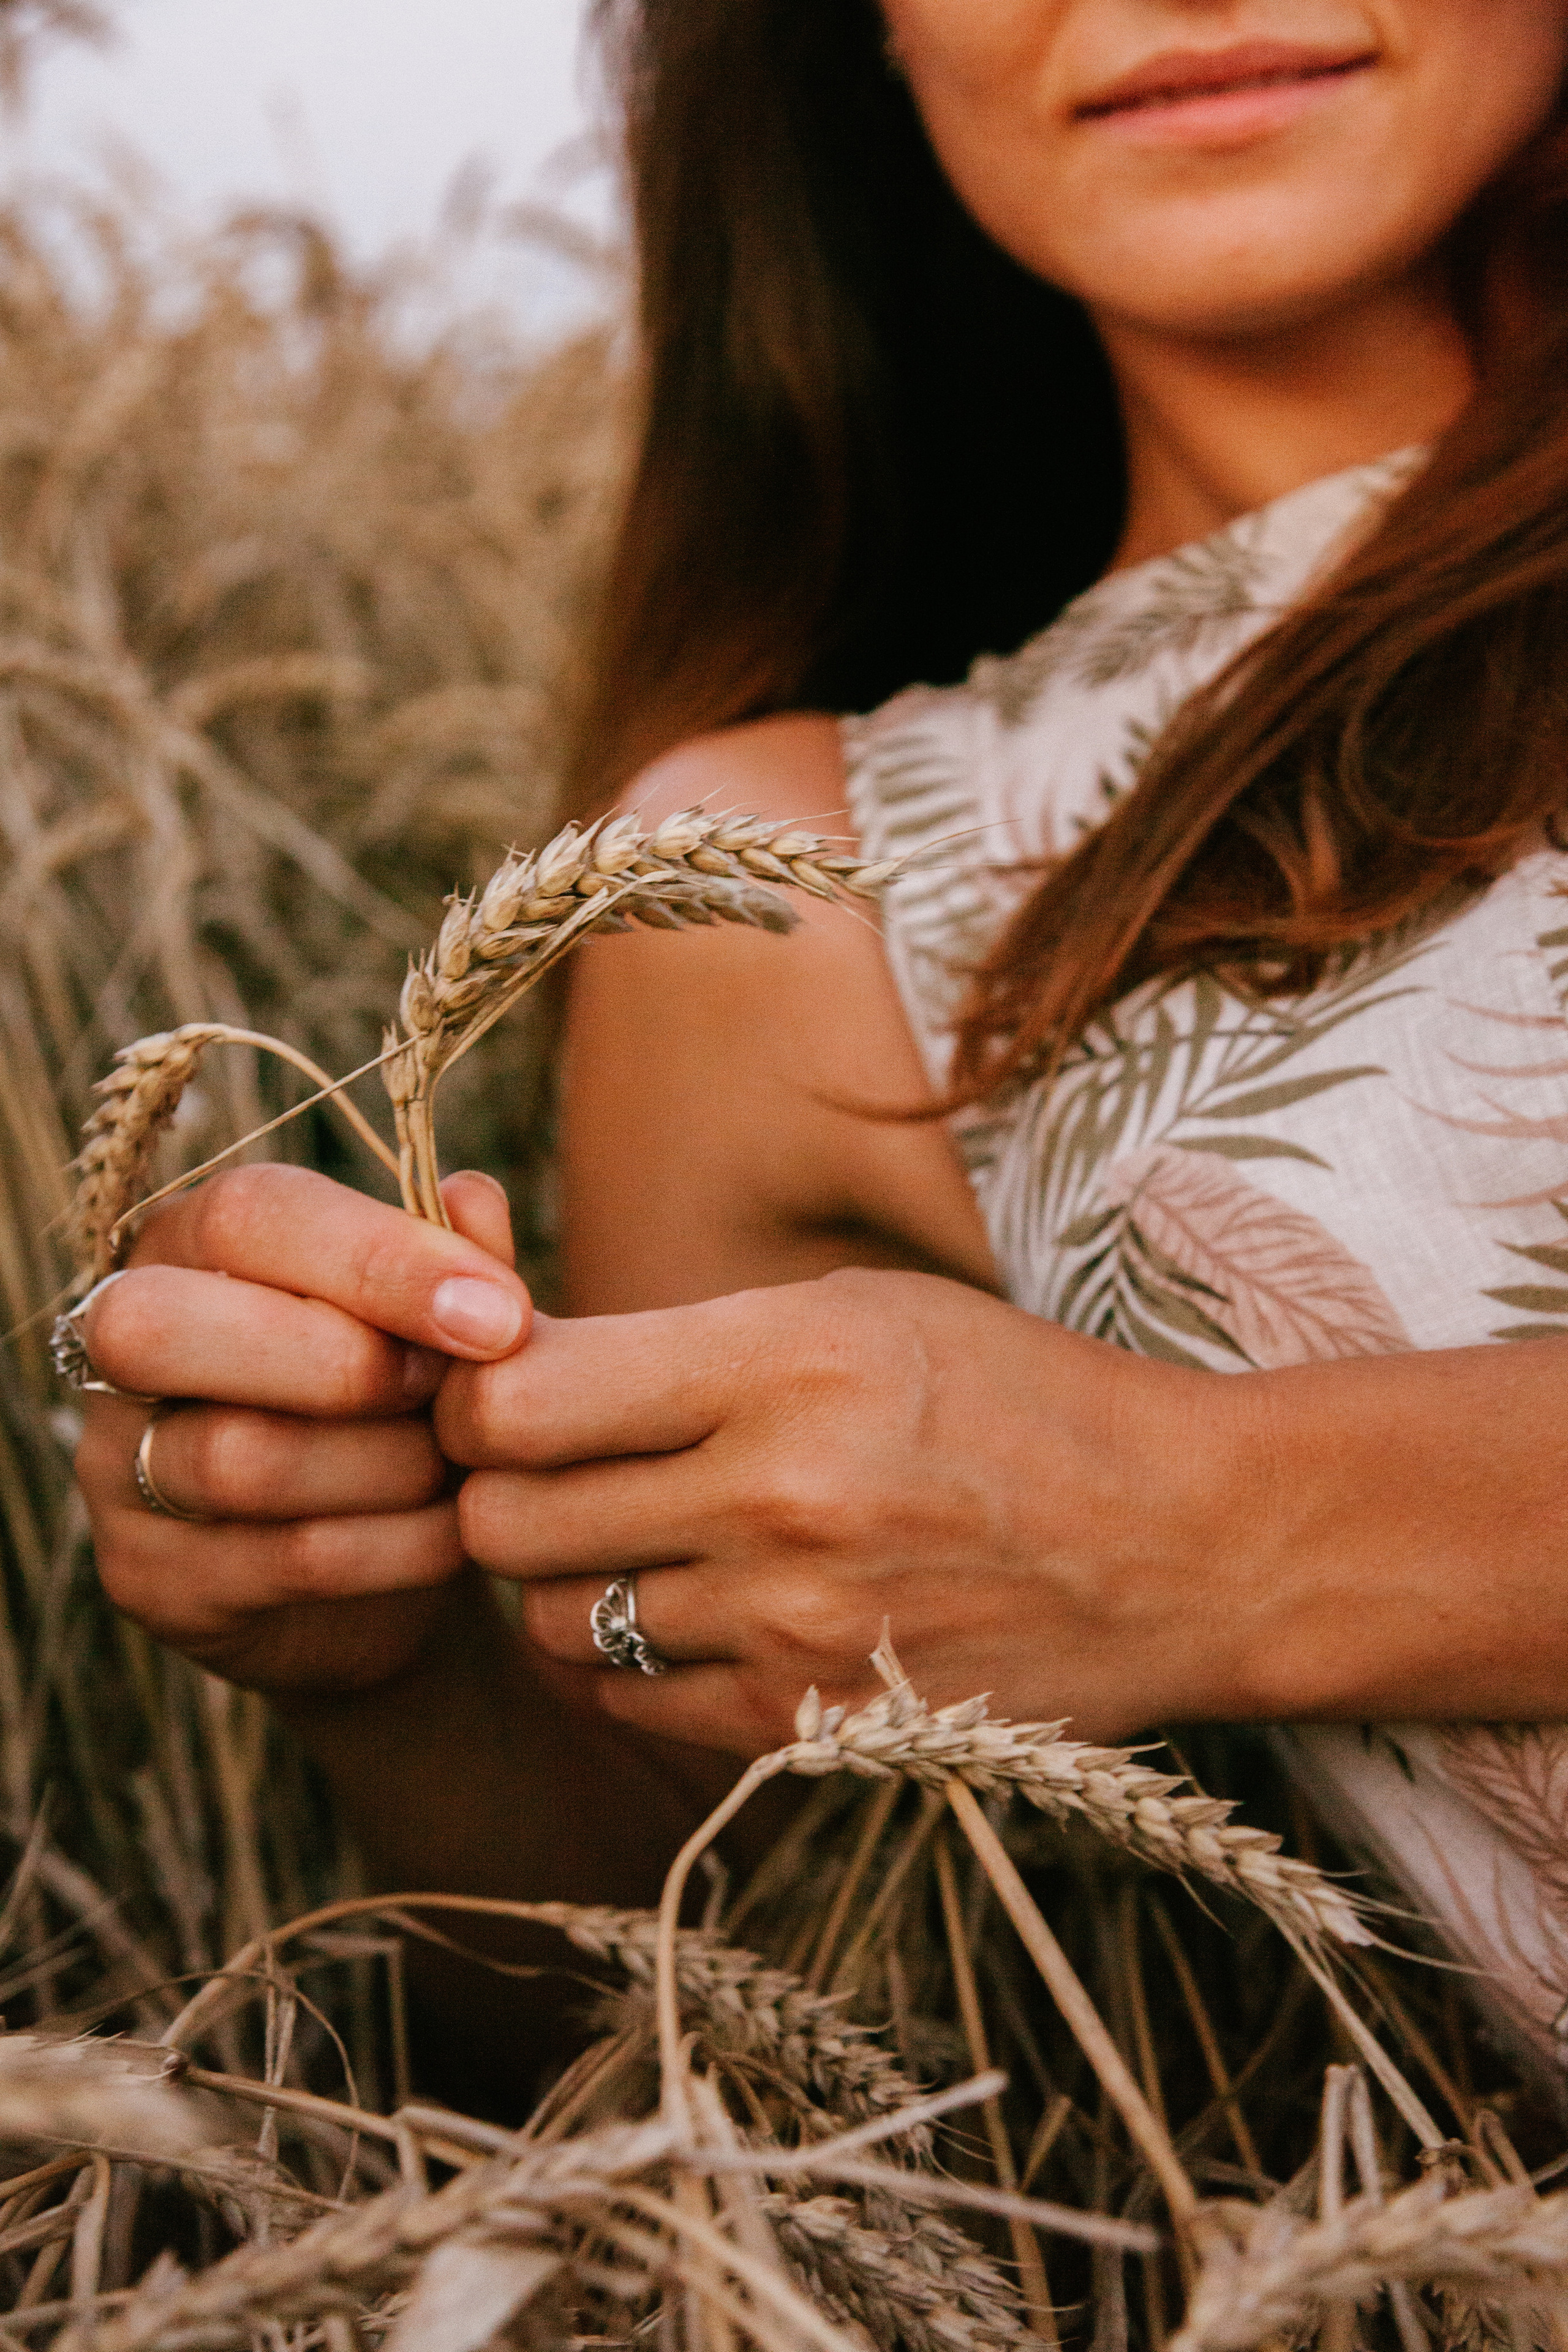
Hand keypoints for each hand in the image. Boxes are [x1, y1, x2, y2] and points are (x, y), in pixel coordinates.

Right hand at [74, 1163, 532, 1693]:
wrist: (375, 1569)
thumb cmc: (399, 1398)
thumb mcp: (429, 1316)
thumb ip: (453, 1252)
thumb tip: (473, 1199)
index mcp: (189, 1240)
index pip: (249, 1213)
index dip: (380, 1257)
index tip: (502, 1313)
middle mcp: (119, 1342)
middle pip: (165, 1325)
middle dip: (342, 1362)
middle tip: (445, 1391)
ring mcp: (117, 1467)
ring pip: (235, 1459)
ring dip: (387, 1464)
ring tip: (460, 1465)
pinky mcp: (150, 1577)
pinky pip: (283, 1560)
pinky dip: (397, 1548)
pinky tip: (454, 1535)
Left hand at [436, 1267, 1243, 1755]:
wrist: (1179, 1545)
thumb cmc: (1014, 1398)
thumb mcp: (858, 1312)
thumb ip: (682, 1344)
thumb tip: (508, 1370)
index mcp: (787, 1363)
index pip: (521, 1400)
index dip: (475, 1398)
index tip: (503, 1392)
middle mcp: (777, 1498)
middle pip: (505, 1523)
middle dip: (497, 1493)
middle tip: (546, 1471)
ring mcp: (795, 1626)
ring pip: (550, 1623)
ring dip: (561, 1582)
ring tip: (633, 1539)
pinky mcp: (813, 1723)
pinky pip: (625, 1700)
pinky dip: (624, 1660)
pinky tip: (691, 1609)